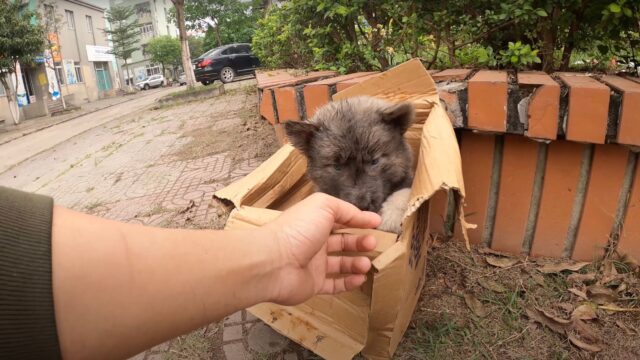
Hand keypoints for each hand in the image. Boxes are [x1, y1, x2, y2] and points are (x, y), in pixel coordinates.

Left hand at [262, 193, 380, 304]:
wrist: (274, 262)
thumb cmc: (298, 229)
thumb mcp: (324, 206)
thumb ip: (346, 209)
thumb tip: (368, 216)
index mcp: (315, 222)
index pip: (340, 219)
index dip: (358, 220)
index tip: (377, 223)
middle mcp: (314, 242)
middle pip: (343, 241)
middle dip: (360, 242)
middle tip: (373, 243)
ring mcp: (313, 264)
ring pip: (341, 263)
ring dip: (357, 262)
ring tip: (366, 263)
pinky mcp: (313, 285)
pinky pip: (334, 284)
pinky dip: (349, 282)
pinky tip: (360, 278)